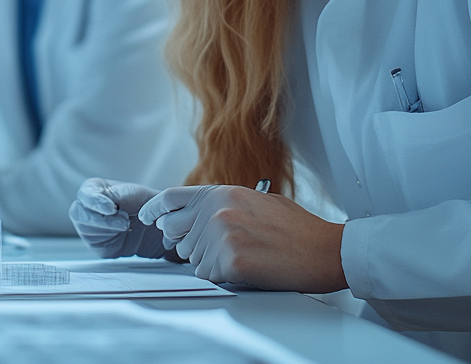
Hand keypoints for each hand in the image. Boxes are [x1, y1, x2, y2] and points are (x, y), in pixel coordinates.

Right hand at [69, 178, 177, 259]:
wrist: (152, 225)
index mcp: (95, 188)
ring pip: (85, 228)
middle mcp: (87, 206)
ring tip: (126, 226)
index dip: (97, 201)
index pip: (86, 193)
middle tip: (124, 223)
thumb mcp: (140, 196)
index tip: (113, 208)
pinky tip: (122, 235)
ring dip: (107, 229)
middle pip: (79, 212)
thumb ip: (127, 196)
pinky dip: (108, 240)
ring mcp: (88, 225)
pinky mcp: (94, 241)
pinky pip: (93, 243)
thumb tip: (115, 200)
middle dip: (102, 219)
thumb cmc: (144, 204)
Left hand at [139, 185, 346, 292]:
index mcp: (222, 192)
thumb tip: (195, 215)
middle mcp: (216, 211)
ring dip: (210, 262)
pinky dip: (222, 277)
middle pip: (175, 232)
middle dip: (188, 242)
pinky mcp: (230, 261)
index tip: (147, 217)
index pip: (171, 198)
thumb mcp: (255, 201)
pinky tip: (246, 269)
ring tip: (244, 255)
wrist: (324, 250)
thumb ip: (222, 204)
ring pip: (192, 257)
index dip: (154, 209)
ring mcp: (221, 236)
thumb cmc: (296, 228)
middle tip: (214, 247)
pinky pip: (207, 276)